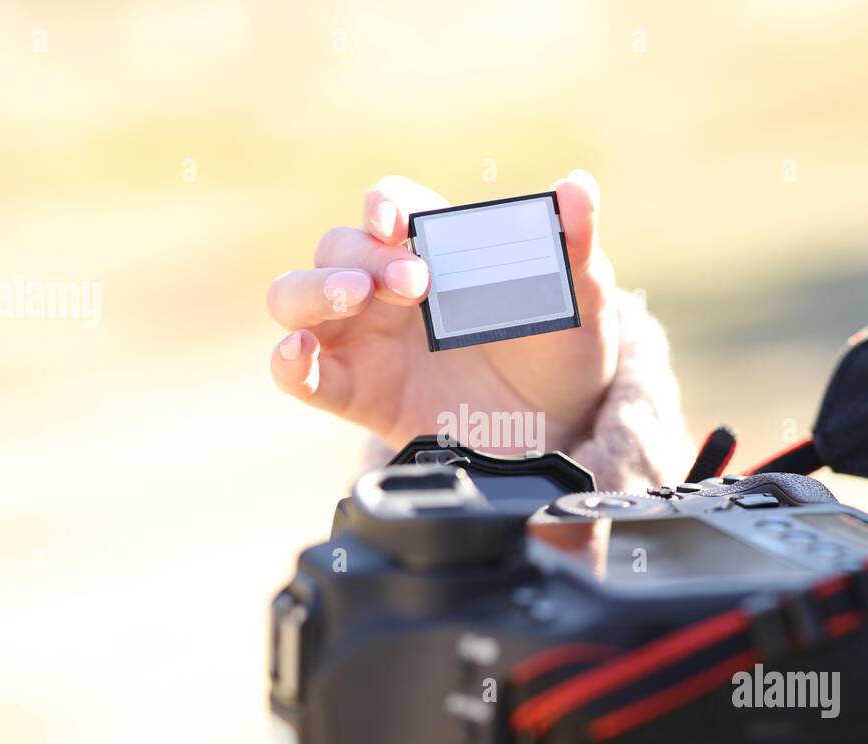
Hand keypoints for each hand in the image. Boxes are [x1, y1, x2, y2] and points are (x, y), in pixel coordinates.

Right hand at [267, 172, 619, 452]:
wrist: (557, 430)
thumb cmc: (559, 350)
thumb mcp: (580, 301)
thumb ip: (574, 247)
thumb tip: (578, 189)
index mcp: (433, 247)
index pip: (389, 205)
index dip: (384, 203)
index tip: (398, 219)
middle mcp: (386, 287)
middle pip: (336, 248)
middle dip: (363, 255)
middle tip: (415, 282)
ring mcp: (364, 340)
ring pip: (297, 298)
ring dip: (313, 291)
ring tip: (355, 299)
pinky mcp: (356, 393)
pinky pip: (300, 376)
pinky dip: (287, 361)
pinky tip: (300, 352)